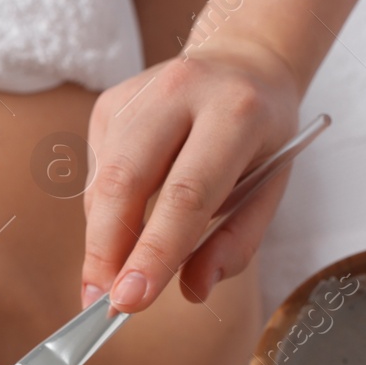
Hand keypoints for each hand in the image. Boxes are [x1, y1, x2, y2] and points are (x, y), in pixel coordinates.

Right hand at [80, 39, 302, 311]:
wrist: (241, 62)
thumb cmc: (259, 137)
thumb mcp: (269, 188)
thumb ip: (235, 243)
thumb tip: (193, 290)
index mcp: (236, 113)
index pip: (187, 194)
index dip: (154, 252)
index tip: (130, 301)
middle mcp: (180, 92)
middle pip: (125, 181)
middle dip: (106, 250)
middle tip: (101, 302)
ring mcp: (136, 94)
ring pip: (102, 181)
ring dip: (102, 237)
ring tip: (113, 273)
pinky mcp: (108, 103)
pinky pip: (96, 173)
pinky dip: (105, 211)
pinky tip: (125, 217)